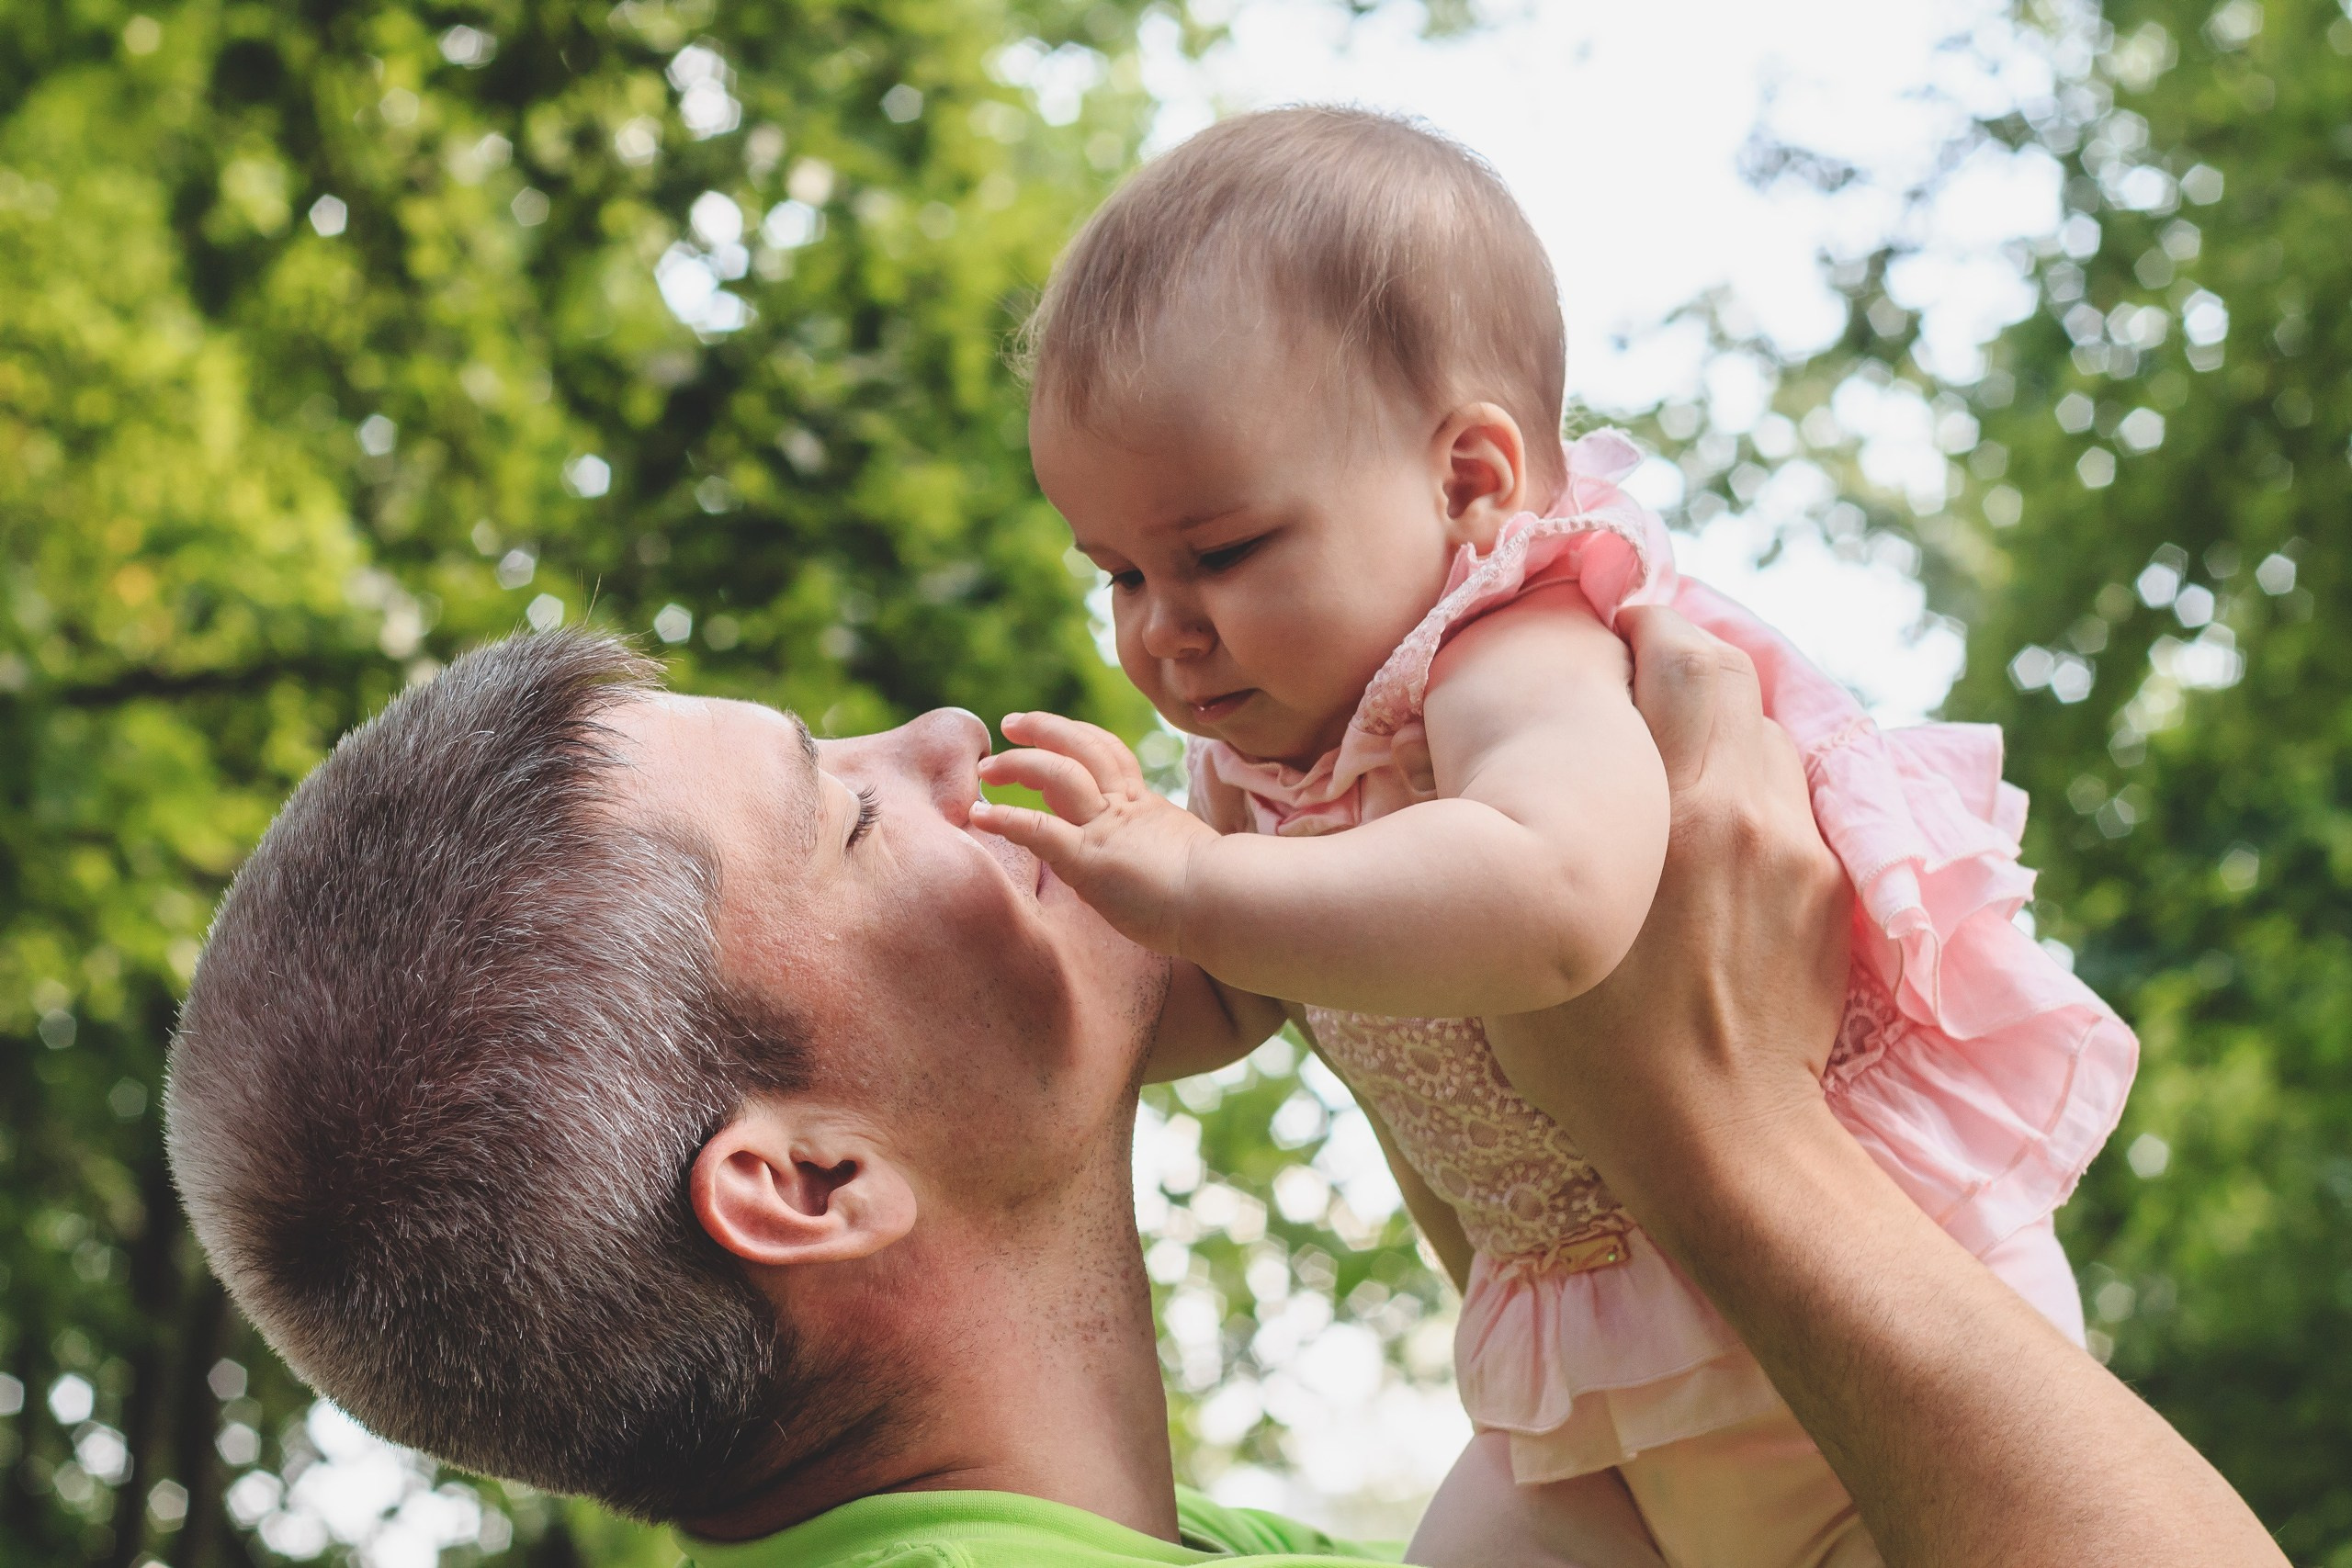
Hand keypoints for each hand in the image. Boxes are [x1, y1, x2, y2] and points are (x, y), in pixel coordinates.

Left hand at [972, 712, 1218, 956]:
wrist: (1229, 904)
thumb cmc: (1220, 898)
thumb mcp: (1189, 861)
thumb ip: (1165, 854)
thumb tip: (1163, 870)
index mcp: (1148, 808)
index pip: (1111, 758)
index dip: (1081, 740)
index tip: (1057, 737)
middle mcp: (1126, 809)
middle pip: (1084, 749)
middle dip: (1046, 730)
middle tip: (1013, 723)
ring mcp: (1107, 831)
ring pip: (1059, 775)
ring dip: (1019, 764)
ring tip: (988, 766)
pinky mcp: (1091, 860)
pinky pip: (1040, 830)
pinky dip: (1007, 817)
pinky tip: (978, 813)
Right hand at [1486, 605, 1850, 1202]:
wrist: (1720, 1143)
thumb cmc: (1592, 1055)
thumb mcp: (1523, 934)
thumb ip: (1513, 832)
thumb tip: (1452, 762)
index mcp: (1679, 807)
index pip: (1683, 653)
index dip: (1646, 625)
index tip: (1607, 635)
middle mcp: (1753, 810)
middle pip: (1735, 678)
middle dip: (1683, 660)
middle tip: (1631, 675)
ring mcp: (1803, 853)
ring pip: (1770, 740)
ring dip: (1721, 731)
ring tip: (1668, 762)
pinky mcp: (1832, 897)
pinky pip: (1793, 805)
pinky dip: (1751, 795)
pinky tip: (1711, 836)